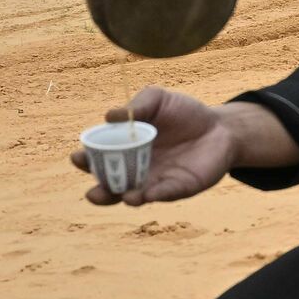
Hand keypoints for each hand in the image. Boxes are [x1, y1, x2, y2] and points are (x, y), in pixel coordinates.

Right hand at [72, 89, 243, 207]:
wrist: (220, 126)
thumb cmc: (183, 112)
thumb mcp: (158, 100)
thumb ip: (136, 105)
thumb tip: (109, 116)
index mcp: (124, 147)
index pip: (97, 158)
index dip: (85, 160)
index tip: (78, 156)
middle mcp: (134, 169)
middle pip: (109, 185)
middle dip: (99, 191)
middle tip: (94, 190)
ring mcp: (155, 181)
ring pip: (133, 196)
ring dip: (125, 198)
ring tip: (124, 196)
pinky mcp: (178, 187)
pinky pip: (164, 194)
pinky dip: (155, 196)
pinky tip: (149, 194)